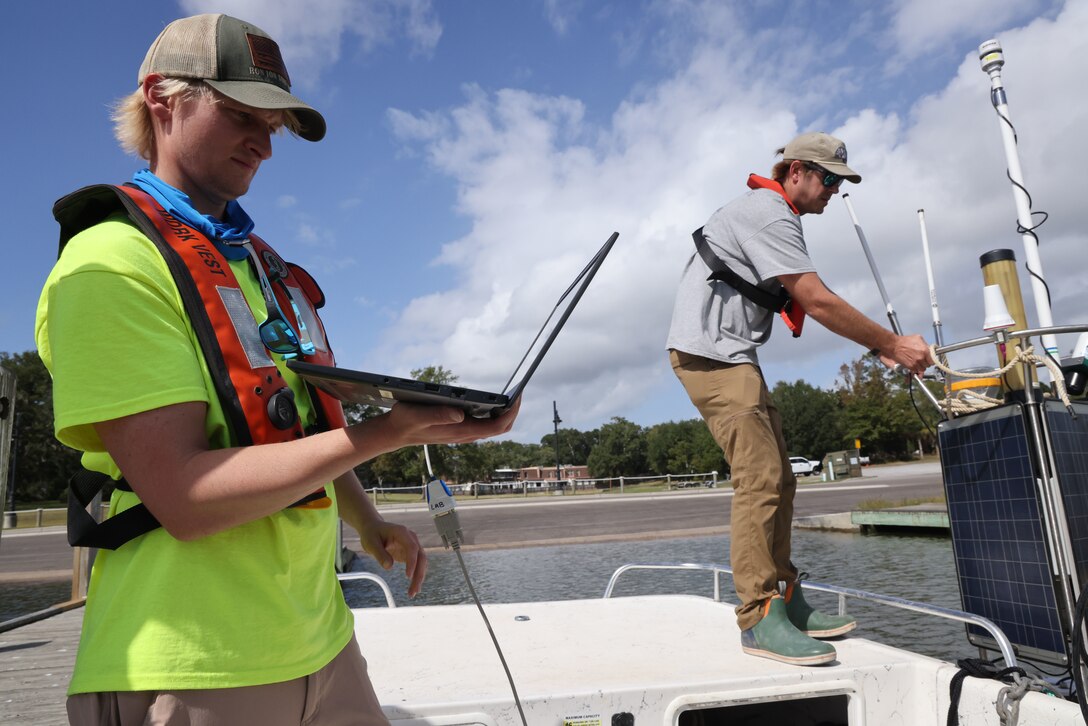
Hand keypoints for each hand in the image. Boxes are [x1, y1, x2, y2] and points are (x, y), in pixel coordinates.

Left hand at [359, 520, 427, 597]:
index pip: (412, 548)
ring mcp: (412, 546)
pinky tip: (413, 588)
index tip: (408, 576)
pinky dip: (416, 576)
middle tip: (413, 591)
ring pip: (421, 563)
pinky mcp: (410, 553)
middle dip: (419, 574)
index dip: (412, 562)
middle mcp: (411, 538)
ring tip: (412, 593)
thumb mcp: (371, 543)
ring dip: (419, 578)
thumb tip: (389, 567)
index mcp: (402, 533)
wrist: (373, 528)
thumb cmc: (372, 534)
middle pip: (421, 557)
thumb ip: (380, 554)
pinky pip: (416, 566)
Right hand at [384, 397, 519, 446]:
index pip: (496, 426)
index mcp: (461, 430)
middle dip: (513, 411)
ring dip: (505, 412)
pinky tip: (492, 401)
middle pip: (500, 427)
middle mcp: (466, 434)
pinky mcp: (459, 428)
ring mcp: (463, 432)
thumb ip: (438, 415)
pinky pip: (484, 424)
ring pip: (493, 426)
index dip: (511, 412)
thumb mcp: (417, 415)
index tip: (518, 396)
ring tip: (511, 395)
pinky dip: (493, 413)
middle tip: (519, 392)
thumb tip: (461, 413)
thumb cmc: (405, 422)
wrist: (395, 433)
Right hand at [880, 334, 933, 377]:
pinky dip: (915, 369)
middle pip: (928, 365)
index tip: (930, 359)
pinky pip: (916, 371)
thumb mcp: (918, 338)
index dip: (931, 360)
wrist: (895, 346)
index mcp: (925, 351)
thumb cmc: (904, 341)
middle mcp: (921, 358)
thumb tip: (929, 348)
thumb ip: (925, 345)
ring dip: (920, 367)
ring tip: (917, 363)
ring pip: (922, 369)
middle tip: (922, 360)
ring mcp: (916, 363)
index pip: (933, 360)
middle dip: (925, 363)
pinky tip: (914, 365)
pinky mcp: (910, 367)